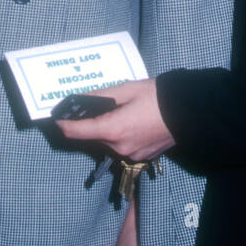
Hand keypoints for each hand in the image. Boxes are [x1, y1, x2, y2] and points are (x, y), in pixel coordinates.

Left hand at [54, 78, 174, 161]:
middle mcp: (118, 147)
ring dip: (106, 128)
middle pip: (92, 136)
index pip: (75, 132)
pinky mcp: (140, 157)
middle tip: (93, 105)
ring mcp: (130, 155)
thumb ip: (98, 96)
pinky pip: (121, 146)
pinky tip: (132, 120)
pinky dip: (120, 135)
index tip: (57, 116)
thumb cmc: (156, 96)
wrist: (189, 111)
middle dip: (89, 122)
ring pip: (107, 141)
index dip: (62, 123)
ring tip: (119, 110)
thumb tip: (78, 98)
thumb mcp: (125, 89)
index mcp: (113, 129)